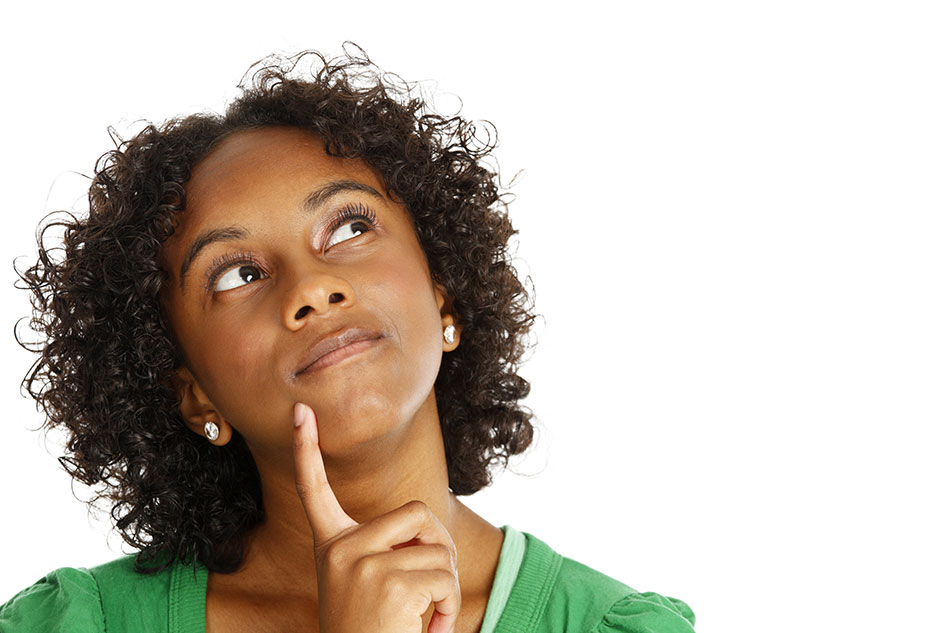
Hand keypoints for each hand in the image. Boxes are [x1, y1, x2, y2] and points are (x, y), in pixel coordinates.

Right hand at [293, 403, 460, 632]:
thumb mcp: (372, 587)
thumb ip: (389, 552)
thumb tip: (428, 532)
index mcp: (332, 547)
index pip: (316, 491)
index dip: (309, 451)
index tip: (301, 412)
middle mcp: (338, 549)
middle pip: (417, 514)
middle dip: (440, 550)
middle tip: (434, 593)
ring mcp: (359, 562)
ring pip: (438, 550)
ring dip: (448, 590)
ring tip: (424, 623)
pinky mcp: (385, 580)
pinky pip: (444, 577)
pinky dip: (449, 608)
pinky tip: (427, 632)